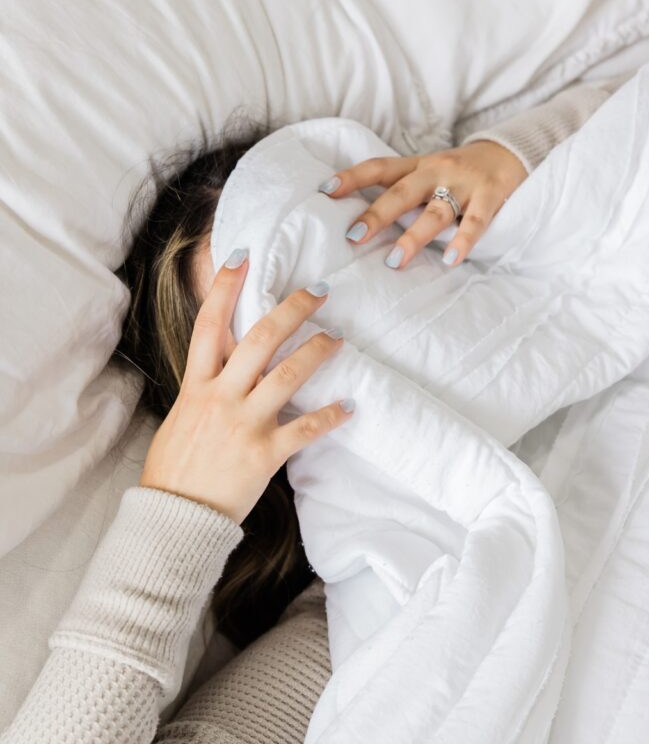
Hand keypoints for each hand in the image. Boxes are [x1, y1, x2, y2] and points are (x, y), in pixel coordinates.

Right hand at [140, 251, 353, 523]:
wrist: (173, 517)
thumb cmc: (175, 467)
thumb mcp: (180, 417)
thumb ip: (204, 387)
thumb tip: (223, 365)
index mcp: (196, 386)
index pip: (209, 325)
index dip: (225, 287)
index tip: (243, 256)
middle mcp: (221, 397)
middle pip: (260, 338)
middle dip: (292, 309)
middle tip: (319, 291)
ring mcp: (244, 424)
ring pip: (288, 375)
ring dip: (318, 351)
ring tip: (339, 338)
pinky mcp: (265, 454)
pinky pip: (305, 429)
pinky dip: (331, 417)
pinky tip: (350, 406)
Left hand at [320, 140, 526, 268]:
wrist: (512, 152)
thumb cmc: (461, 173)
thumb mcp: (430, 174)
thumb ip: (404, 193)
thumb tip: (364, 222)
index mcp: (418, 166)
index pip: (379, 168)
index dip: (352, 178)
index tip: (325, 191)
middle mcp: (437, 171)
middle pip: (402, 192)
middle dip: (377, 215)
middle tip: (354, 236)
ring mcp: (464, 184)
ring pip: (435, 212)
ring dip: (414, 237)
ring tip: (395, 261)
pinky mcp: (490, 196)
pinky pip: (475, 221)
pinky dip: (463, 241)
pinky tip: (451, 260)